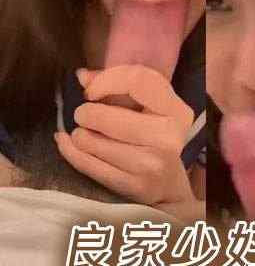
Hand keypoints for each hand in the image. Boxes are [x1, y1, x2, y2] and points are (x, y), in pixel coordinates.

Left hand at [56, 65, 195, 205]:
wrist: (168, 189)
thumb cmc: (154, 142)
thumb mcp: (148, 111)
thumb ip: (119, 87)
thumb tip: (82, 77)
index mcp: (176, 112)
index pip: (138, 81)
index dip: (107, 80)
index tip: (92, 92)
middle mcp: (169, 137)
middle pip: (105, 115)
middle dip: (86, 114)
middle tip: (85, 116)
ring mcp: (152, 163)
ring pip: (90, 140)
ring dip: (80, 135)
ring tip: (86, 136)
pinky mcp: (134, 185)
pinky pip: (87, 164)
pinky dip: (70, 150)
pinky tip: (67, 143)